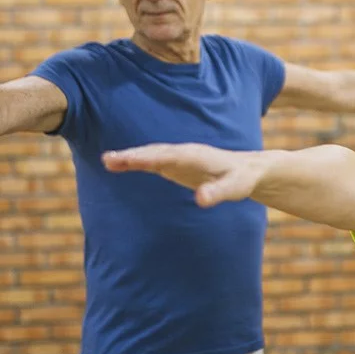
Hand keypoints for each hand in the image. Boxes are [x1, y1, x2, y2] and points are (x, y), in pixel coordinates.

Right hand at [102, 143, 265, 207]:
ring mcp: (178, 157)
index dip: (147, 157)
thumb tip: (200, 200)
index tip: (128, 159)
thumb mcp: (234, 188)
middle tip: (108, 160)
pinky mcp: (175, 165)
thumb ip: (218, 193)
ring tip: (107, 161)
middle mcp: (183, 153)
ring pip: (150, 155)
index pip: (167, 155)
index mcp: (194, 156)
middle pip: (153, 153)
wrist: (247, 170)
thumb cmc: (241, 179)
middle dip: (132, 156)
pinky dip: (136, 162)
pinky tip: (119, 165)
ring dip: (129, 158)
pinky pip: (152, 161)